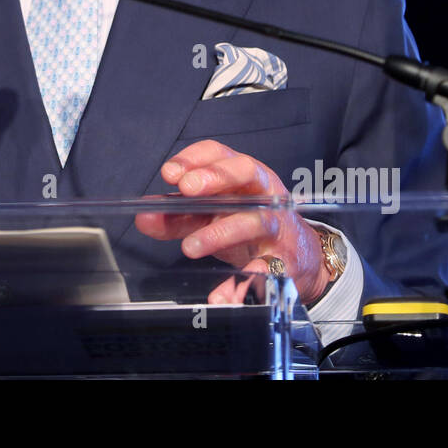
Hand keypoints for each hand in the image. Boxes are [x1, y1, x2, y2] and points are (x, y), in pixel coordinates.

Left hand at [134, 139, 330, 305]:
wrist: (301, 259)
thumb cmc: (250, 228)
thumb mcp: (213, 216)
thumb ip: (178, 216)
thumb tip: (146, 217)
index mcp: (243, 176)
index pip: (220, 153)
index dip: (194, 159)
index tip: (169, 173)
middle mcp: (263, 193)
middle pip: (245, 172)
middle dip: (215, 177)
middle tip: (186, 189)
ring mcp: (276, 225)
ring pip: (254, 220)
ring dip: (220, 231)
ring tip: (191, 246)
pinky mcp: (285, 261)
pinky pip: (267, 270)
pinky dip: (244, 283)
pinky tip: (224, 294)